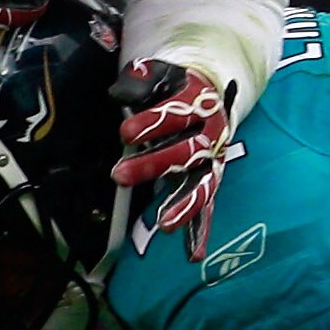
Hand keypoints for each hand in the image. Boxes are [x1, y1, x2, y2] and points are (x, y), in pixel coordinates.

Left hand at [111, 59, 232, 262]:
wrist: (212, 93)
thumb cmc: (177, 87)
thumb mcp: (162, 75)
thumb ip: (142, 80)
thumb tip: (117, 92)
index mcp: (198, 104)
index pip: (175, 114)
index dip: (152, 122)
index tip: (125, 131)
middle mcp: (211, 134)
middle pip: (186, 153)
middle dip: (153, 164)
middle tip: (119, 175)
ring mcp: (213, 161)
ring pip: (202, 184)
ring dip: (185, 204)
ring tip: (166, 224)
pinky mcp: (211, 180)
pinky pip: (207, 206)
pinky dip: (201, 230)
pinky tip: (193, 254)